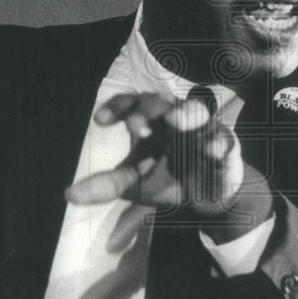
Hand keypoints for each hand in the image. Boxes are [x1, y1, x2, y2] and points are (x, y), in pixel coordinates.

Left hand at [65, 93, 272, 242]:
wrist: (210, 196)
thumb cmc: (170, 177)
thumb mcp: (136, 183)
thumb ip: (107, 184)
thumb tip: (69, 194)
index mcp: (153, 121)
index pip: (133, 103)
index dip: (118, 107)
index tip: (99, 121)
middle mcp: (177, 117)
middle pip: (162, 102)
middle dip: (148, 110)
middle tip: (134, 125)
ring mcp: (204, 129)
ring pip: (198, 113)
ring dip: (186, 115)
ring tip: (175, 120)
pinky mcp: (228, 147)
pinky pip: (225, 142)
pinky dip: (219, 145)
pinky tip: (211, 150)